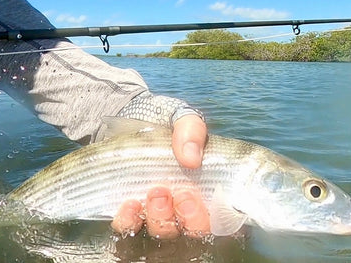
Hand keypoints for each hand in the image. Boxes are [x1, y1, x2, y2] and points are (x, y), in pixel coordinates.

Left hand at [111, 114, 209, 238]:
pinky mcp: (131, 215)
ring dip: (161, 218)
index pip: (222, 218)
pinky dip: (130, 221)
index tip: (196, 195)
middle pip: (195, 232)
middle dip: (190, 219)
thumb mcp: (183, 118)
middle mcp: (186, 208)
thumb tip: (191, 158)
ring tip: (155, 192)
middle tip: (181, 194)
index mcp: (208, 188)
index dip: (214, 218)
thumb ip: (192, 130)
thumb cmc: (167, 123)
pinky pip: (131, 229)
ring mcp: (157, 214)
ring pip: (164, 233)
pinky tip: (128, 205)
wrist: (132, 121)